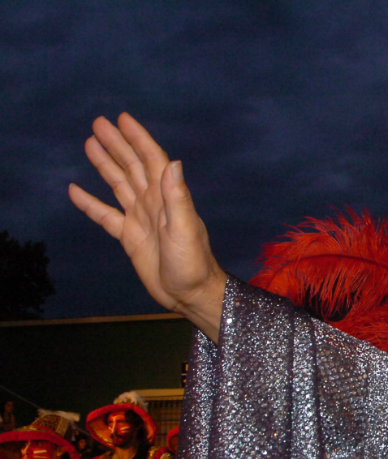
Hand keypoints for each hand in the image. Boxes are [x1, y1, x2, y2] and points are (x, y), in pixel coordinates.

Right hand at [69, 113, 226, 341]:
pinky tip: (75, 191)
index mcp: (167, 197)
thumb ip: (177, 196)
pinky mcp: (130, 237)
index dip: (138, 138)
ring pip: (118, 184)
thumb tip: (173, 162)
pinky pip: (105, 215)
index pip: (151, 159)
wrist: (190, 292)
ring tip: (89, 143)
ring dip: (105, 164)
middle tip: (98, 123)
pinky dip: (90, 203)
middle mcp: (153, 203)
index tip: (122, 118)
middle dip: (117, 144)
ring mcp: (141, 218)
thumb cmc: (193, 263)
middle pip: (131, 166)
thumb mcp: (184, 228)